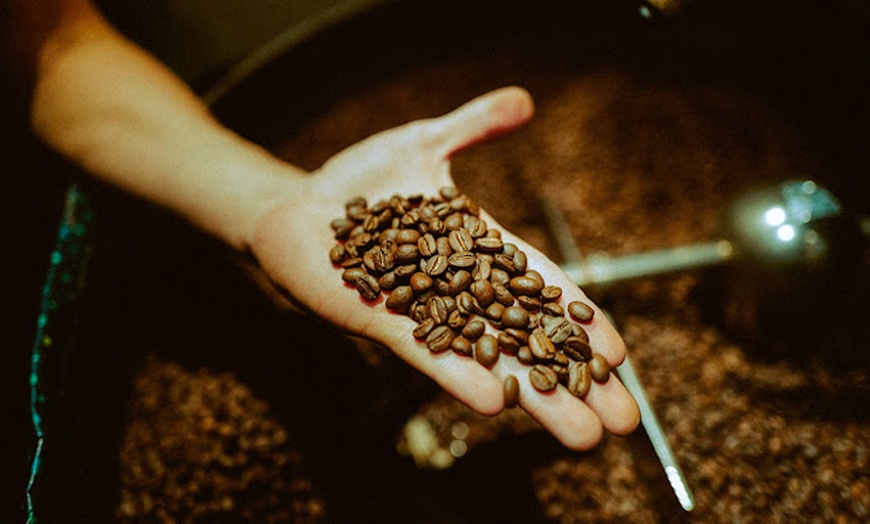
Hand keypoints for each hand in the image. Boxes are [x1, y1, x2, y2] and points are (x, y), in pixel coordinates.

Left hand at [250, 87, 639, 449]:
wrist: (297, 207)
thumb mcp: (424, 143)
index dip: (581, 321)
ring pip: (490, 360)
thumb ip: (474, 125)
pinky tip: (497, 403)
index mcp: (482, 252)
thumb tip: (526, 100)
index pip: (544, 290)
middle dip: (578, 381)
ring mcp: (425, 313)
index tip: (621, 354)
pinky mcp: (383, 322)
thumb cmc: (360, 181)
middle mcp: (462, 292)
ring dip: (536, 399)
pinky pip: (428, 354)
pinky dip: (460, 376)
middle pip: (530, 340)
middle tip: (626, 422)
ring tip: (582, 436)